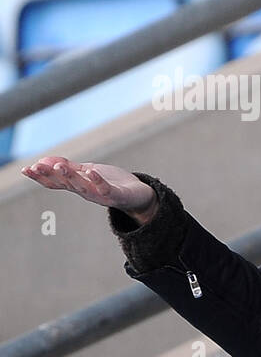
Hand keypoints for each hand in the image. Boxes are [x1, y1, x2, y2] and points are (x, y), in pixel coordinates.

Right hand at [21, 156, 157, 224]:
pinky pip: (106, 188)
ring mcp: (101, 195)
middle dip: (50, 175)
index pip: (56, 182)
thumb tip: (46, 161)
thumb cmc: (112, 183)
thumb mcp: (88, 173)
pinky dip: (98, 181)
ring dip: (71, 177)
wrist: (139, 195)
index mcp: (78, 187)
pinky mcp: (116, 195)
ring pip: (82, 187)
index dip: (40, 177)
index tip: (26, 169)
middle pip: (65, 184)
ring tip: (60, 166)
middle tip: (36, 167)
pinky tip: (92, 171)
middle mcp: (86, 193)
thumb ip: (71, 168)